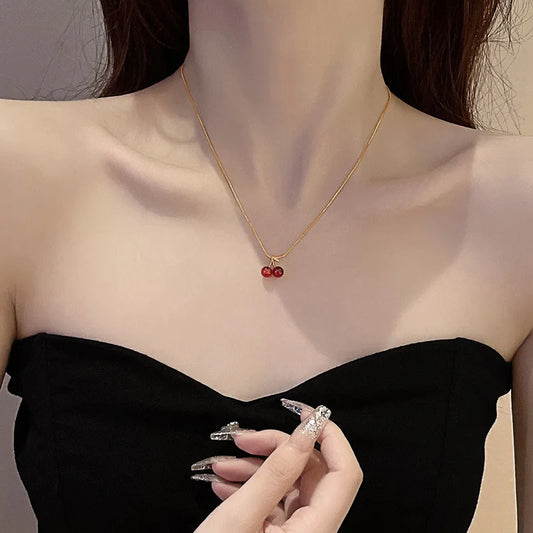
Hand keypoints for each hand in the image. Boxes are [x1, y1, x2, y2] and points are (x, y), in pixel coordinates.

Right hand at [193, 400, 362, 532]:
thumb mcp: (241, 517)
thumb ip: (277, 471)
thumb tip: (306, 428)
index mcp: (316, 532)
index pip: (345, 473)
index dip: (330, 437)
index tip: (300, 413)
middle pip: (311, 473)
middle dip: (277, 449)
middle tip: (241, 440)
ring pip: (289, 485)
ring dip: (256, 467)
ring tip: (221, 465)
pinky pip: (274, 502)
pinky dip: (251, 487)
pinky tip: (223, 485)